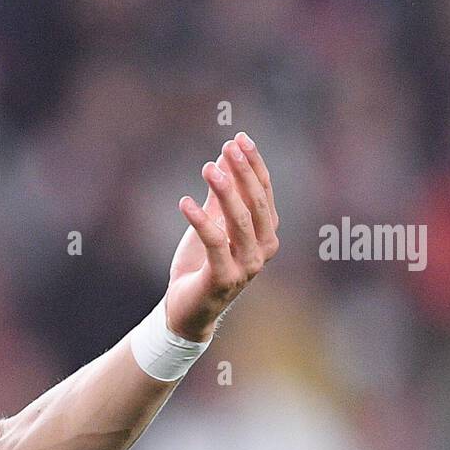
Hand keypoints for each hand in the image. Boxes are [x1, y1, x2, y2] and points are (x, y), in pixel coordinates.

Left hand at [164, 132, 279, 341]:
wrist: (186, 311)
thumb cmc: (200, 266)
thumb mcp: (212, 224)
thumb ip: (219, 196)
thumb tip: (222, 157)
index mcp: (265, 234)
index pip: (264, 192)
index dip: (253, 165)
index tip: (238, 139)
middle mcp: (263, 250)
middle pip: (257, 203)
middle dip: (243, 172)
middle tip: (228, 147)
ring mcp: (247, 267)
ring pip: (240, 222)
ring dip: (225, 191)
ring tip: (207, 167)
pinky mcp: (224, 279)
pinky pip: (215, 243)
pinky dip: (200, 220)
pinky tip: (184, 202)